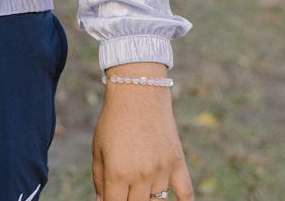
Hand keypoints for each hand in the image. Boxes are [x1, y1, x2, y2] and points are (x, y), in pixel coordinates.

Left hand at [92, 64, 190, 200]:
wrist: (138, 93)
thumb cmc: (114, 121)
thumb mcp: (98, 150)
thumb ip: (100, 180)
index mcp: (117, 172)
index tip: (110, 198)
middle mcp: (141, 175)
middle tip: (125, 190)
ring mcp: (162, 170)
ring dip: (148, 199)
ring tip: (140, 189)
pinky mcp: (178, 163)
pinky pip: (186, 193)